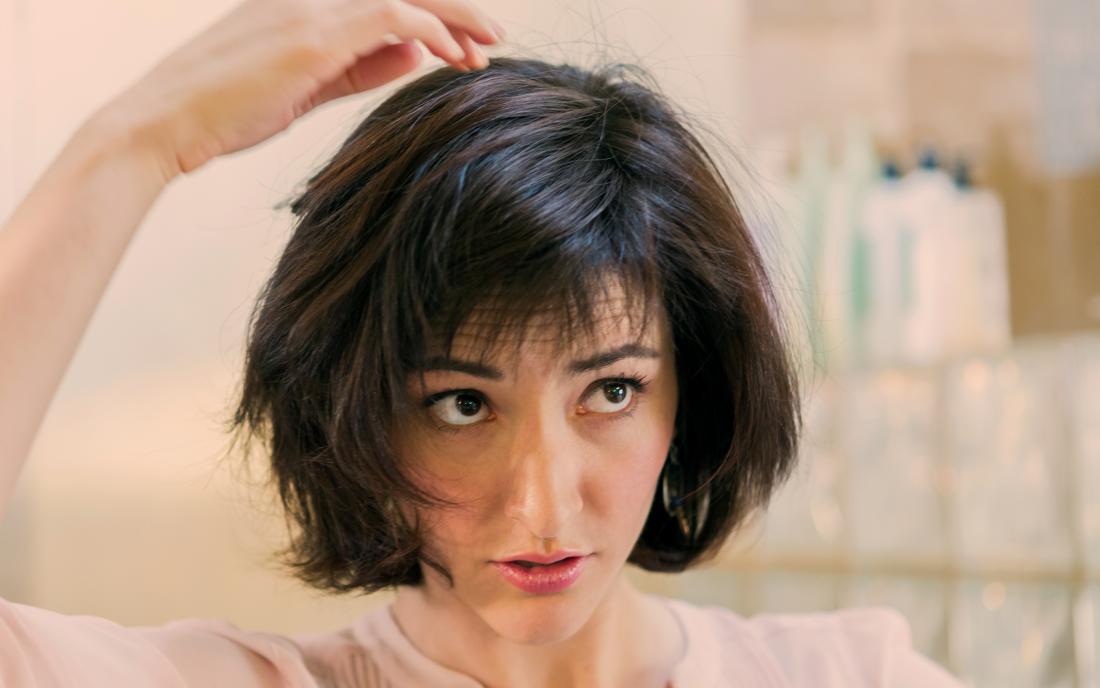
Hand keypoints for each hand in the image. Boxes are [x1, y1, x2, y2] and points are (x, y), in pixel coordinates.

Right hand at [102, 0, 504, 179]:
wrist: (164, 123)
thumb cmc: (224, 110)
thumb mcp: (306, 87)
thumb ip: (359, 67)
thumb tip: (413, 53)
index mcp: (305, 5)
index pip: (383, 1)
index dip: (431, 17)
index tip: (466, 45)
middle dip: (454, 10)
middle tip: (494, 36)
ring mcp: (310, 8)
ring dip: (453, 17)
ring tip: (489, 44)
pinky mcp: (312, 31)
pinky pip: (389, 14)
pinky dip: (429, 30)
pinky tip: (454, 55)